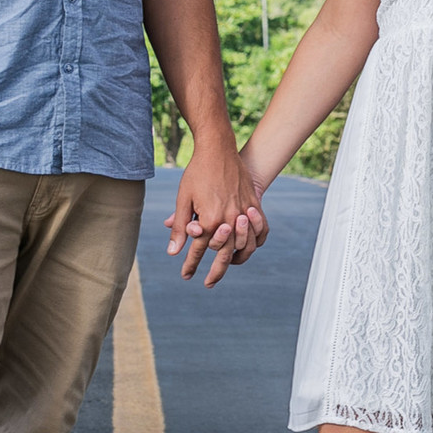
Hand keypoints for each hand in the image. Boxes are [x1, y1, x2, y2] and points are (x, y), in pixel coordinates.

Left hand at [164, 140, 267, 287]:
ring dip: (237, 260)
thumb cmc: (197, 172)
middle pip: (223, 255)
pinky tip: (246, 248)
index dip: (191, 265)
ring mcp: (244, 213)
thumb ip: (180, 227)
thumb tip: (172, 252)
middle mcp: (229, 219)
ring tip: (229, 268)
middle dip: (215, 272)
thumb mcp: (184, 199)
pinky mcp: (254, 204)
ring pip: (245, 246)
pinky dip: (254, 242)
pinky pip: (260, 231)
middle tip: (208, 283)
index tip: (185, 276)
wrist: (218, 149)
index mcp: (210, 220)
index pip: (199, 250)